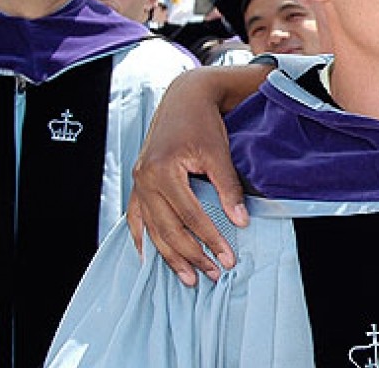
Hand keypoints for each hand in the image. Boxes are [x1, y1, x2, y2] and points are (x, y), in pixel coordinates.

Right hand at [127, 68, 250, 285]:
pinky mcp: (139, 184)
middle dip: (191, 256)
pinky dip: (143, 240)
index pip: (190, 216)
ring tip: (188, 278)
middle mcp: (145, 180)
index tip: (228, 258)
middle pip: (168, 229)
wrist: (183, 99)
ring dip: (170, 256)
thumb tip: (241, 221)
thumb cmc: (202, 122)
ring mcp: (138, 183)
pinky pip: (137, 219)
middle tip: (212, 274)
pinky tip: (150, 259)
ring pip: (152, 229)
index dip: (210, 239)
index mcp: (163, 171)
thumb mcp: (219, 152)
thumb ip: (228, 188)